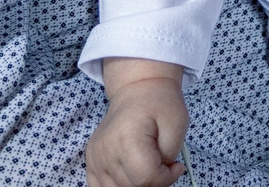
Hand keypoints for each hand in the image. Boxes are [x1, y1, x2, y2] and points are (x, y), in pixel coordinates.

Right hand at [87, 62, 186, 186]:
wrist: (137, 90)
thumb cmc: (159, 104)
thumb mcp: (178, 124)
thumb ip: (170, 156)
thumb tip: (162, 177)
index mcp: (127, 138)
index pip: (145, 178)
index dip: (165, 178)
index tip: (175, 166)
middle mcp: (105, 150)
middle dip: (154, 182)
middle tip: (164, 164)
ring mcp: (94, 158)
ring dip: (138, 184)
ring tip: (149, 165)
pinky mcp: (91, 162)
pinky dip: (120, 186)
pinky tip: (133, 173)